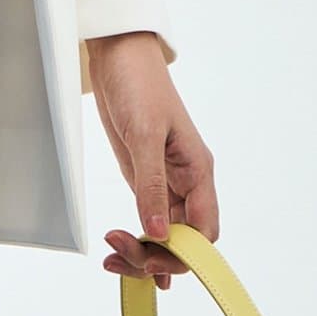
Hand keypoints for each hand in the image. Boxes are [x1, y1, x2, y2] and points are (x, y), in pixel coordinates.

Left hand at [87, 31, 218, 290]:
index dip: (184, 254)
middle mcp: (186, 182)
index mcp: (198, 171)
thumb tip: (158, 234)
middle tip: (120, 255)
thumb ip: (151, 184)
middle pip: (184, 239)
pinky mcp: (143, 176)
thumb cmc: (138, 84)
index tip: (153, 261)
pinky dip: (138, 239)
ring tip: (112, 258)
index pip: (204, 231)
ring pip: (165, 234)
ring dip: (143, 252)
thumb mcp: (144, 133)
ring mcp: (165, 181)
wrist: (117, 54)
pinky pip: (148, 218)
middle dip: (157, 256)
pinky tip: (125, 255)